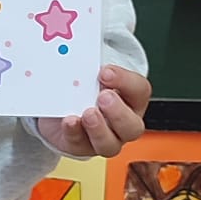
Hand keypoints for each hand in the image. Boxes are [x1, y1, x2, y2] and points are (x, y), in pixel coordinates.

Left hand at [36, 64, 150, 159]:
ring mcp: (104, 139)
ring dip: (99, 129)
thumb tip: (78, 52)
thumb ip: (90, 66)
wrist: (60, 107)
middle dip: (118, 113)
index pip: (140, 91)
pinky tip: (69, 121)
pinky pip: (80, 145)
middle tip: (104, 97)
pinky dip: (74, 132)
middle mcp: (122, 123)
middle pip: (133, 127)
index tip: (105, 72)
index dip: (125, 81)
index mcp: (131, 100)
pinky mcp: (80, 147)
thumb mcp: (89, 73)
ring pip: (110, 145)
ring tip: (88, 113)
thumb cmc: (83, 88)